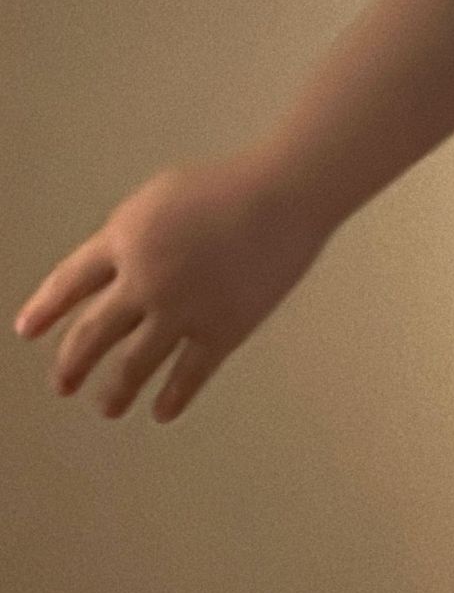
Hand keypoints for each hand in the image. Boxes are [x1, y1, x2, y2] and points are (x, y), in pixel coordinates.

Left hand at [12, 152, 332, 422]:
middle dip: (71, 364)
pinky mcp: (220, 331)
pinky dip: (172, 397)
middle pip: (92, 333)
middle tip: (62, 384)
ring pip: (133, 367)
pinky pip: (187, 375)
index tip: (28, 330)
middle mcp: (144, 279)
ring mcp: (181, 310)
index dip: (46, 307)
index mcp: (127, 236)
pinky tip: (163, 411)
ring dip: (114, 392)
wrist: (286, 193)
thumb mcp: (164, 194)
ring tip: (107, 406)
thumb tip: (120, 272)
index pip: (71, 281)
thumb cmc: (231, 182)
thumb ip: (136, 233)